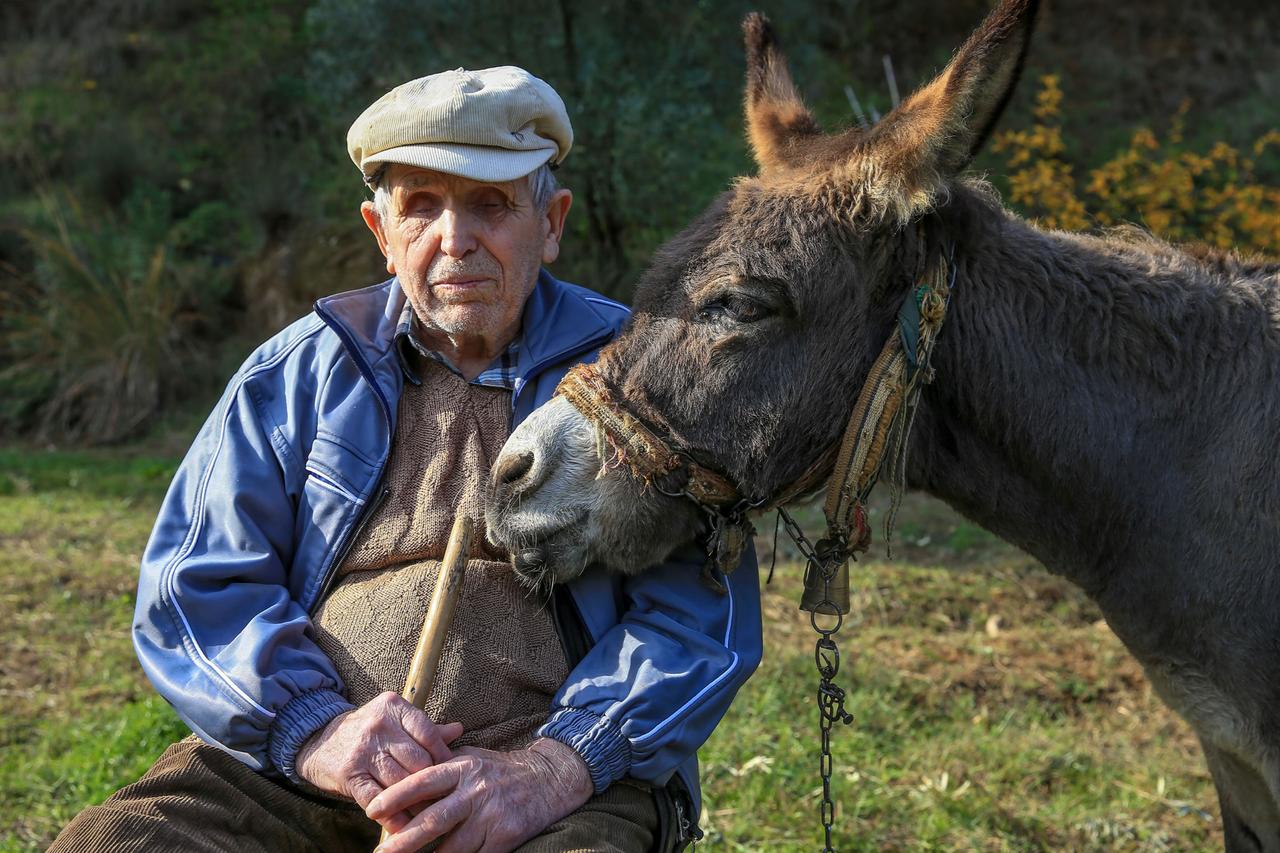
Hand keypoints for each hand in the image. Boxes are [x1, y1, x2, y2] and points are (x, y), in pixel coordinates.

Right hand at [295, 691, 462, 814]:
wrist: (317, 739)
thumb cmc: (366, 731)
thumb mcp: (394, 720)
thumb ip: (426, 728)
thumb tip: (458, 730)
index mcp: (394, 707)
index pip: (428, 734)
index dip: (443, 756)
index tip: (451, 773)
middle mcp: (380, 725)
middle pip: (418, 761)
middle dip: (432, 783)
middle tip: (443, 798)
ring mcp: (364, 750)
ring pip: (401, 782)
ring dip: (417, 803)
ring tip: (430, 816)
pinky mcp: (350, 774)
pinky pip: (378, 799)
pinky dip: (393, 816)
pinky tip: (404, 826)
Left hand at [366, 737, 593, 852]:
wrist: (549, 779)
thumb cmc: (501, 770)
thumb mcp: (472, 758)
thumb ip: (442, 765)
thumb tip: (406, 776)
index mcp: (463, 768)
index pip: (423, 781)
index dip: (396, 796)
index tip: (372, 810)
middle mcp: (475, 791)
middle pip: (432, 820)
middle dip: (402, 841)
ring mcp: (491, 816)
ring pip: (451, 847)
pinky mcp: (505, 837)